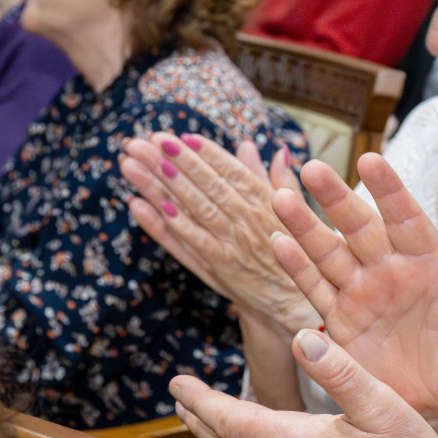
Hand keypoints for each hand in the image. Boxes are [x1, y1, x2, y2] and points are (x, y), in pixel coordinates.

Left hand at [120, 133, 316, 331]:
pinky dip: (169, 222)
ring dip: (164, 183)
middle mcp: (249, 218)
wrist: (296, 300)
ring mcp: (232, 241)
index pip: (233, 171)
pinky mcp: (220, 265)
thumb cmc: (299, 253)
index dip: (208, 153)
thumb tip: (277, 151)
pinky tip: (147, 205)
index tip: (186, 137)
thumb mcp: (298, 213)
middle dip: (179, 160)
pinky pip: (190, 240)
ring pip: (194, 207)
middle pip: (208, 184)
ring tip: (137, 163)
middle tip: (152, 139)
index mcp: (268, 202)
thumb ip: (281, 181)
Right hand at [271, 153, 437, 437]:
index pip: (408, 218)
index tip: (371, 160)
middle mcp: (393, 273)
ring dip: (306, 226)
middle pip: (360, 228)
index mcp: (432, 265)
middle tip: (312, 167)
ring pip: (330, 253)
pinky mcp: (342, 326)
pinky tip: (277, 242)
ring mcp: (365, 296)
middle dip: (336, 199)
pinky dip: (297, 268)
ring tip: (281, 196)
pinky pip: (316, 291)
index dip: (390, 191)